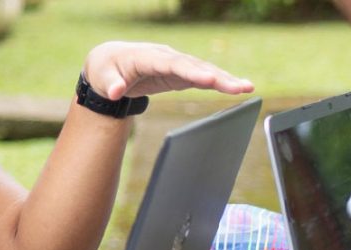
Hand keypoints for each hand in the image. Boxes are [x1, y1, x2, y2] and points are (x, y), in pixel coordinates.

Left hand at [82, 42, 253, 99]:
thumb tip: (115, 91)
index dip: (191, 71)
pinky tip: (239, 88)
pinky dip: (220, 82)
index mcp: (148, 57)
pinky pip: (202, 77)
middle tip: (239, 87)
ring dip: (225, 79)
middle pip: (195, 66)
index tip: (208, 80)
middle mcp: (166, 57)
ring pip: (203, 70)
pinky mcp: (180, 74)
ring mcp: (175, 64)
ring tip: (247, 88)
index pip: (173, 64)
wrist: (110, 64)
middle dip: (217, 76)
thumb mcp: (103, 78)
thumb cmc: (107, 70)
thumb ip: (111, 84)